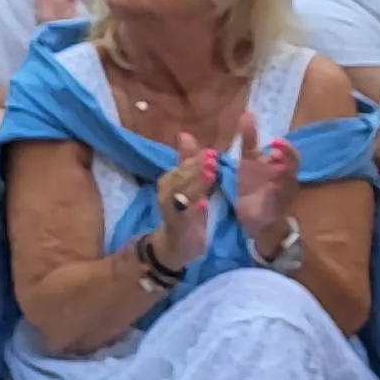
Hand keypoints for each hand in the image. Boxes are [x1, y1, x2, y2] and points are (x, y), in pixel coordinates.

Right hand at [148, 133, 218, 273]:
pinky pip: (185, 217)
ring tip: (211, 174)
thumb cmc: (184, 211)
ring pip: (183, 194)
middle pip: (182, 178)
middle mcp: (167, 193)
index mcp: (170, 181)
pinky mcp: (178, 227)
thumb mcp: (186, 185)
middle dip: (197, 168)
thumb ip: (186, 161)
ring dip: (196, 184)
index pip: (182, 167)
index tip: (211, 153)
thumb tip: (185, 135)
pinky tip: (204, 204)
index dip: (196, 160)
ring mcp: (171, 210)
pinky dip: (194, 209)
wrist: (176, 245)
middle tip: (212, 159)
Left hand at [227, 111, 299, 249]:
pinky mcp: (273, 209)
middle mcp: (286, 180)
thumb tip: (248, 113)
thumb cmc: (254, 184)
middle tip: (274, 151)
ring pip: (287, 184)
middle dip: (286, 159)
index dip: (286, 148)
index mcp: (281, 167)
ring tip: (278, 167)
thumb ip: (250, 139)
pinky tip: (272, 187)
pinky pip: (277, 201)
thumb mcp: (250, 160)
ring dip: (283, 175)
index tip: (275, 140)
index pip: (291, 155)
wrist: (254, 217)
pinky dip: (275, 194)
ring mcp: (282, 195)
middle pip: (292, 167)